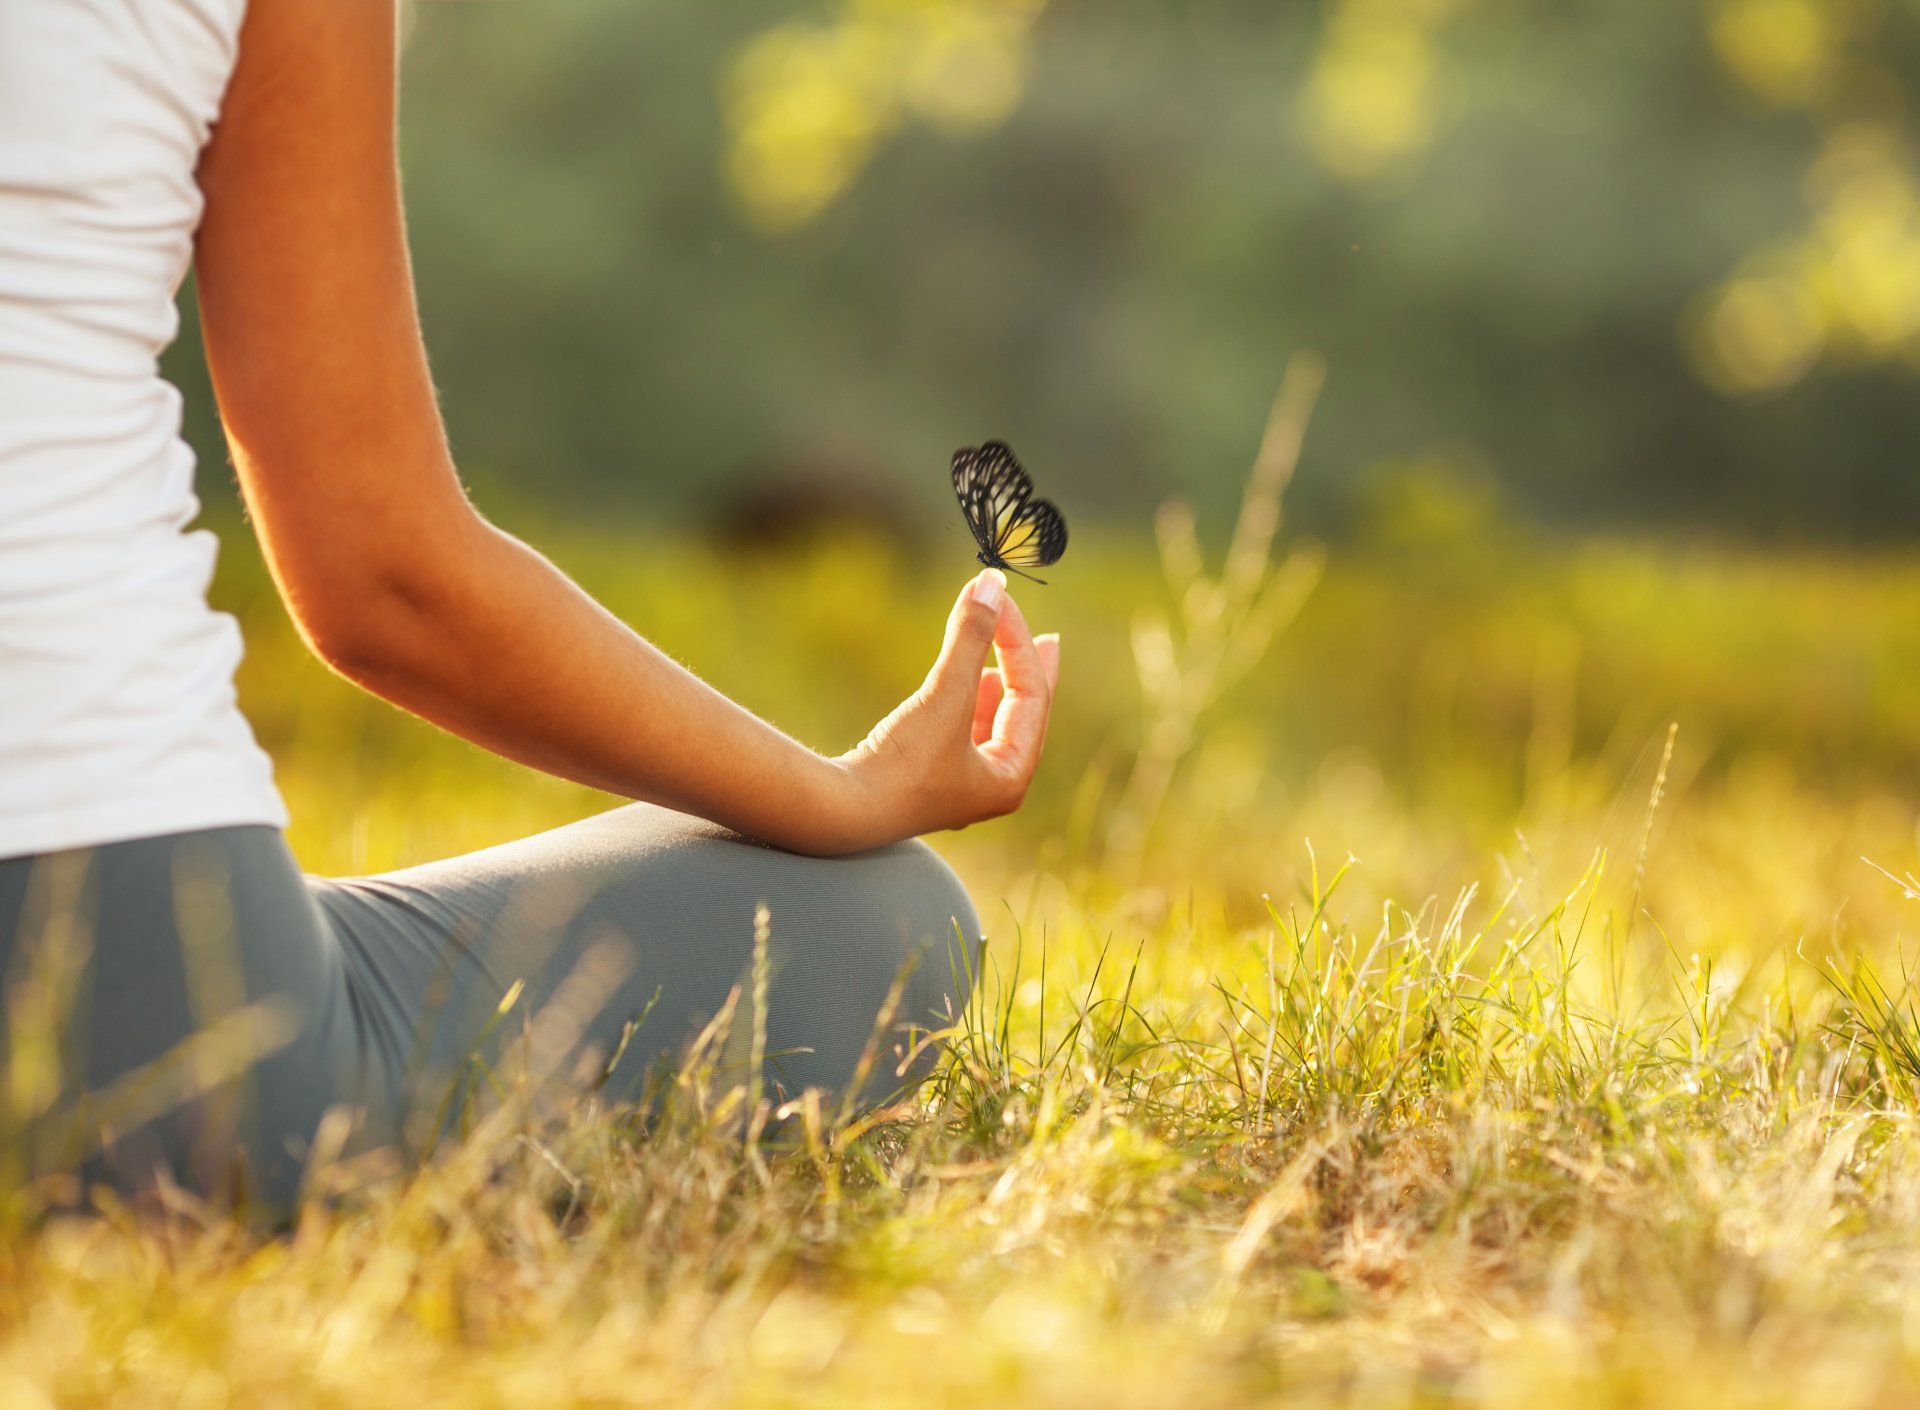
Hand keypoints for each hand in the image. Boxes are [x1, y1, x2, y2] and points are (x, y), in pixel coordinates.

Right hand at [829, 569, 1060, 848]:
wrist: (841, 811)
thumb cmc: (901, 763)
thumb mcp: (944, 694)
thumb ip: (971, 637)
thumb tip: (992, 583)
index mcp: (1010, 778)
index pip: (1031, 696)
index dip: (1018, 642)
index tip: (999, 598)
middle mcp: (991, 788)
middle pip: (1024, 715)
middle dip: (1029, 672)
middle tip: (1046, 640)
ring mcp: (959, 787)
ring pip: (994, 725)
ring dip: (998, 686)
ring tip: (1005, 661)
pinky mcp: (928, 779)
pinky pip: (966, 733)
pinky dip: (970, 703)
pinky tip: (968, 685)